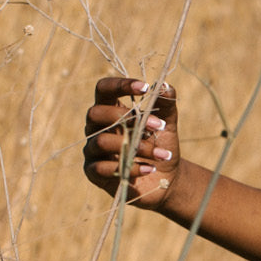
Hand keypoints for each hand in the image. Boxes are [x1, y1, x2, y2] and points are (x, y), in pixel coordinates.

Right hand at [82, 77, 179, 210]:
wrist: (165, 176)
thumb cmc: (162, 143)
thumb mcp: (167, 122)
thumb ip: (166, 103)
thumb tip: (164, 85)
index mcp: (111, 108)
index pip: (103, 89)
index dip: (119, 85)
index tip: (145, 88)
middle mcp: (96, 127)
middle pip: (96, 113)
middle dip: (127, 117)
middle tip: (158, 125)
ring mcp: (92, 150)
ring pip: (101, 141)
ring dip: (135, 146)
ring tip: (161, 154)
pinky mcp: (93, 172)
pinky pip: (102, 168)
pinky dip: (130, 167)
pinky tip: (150, 168)